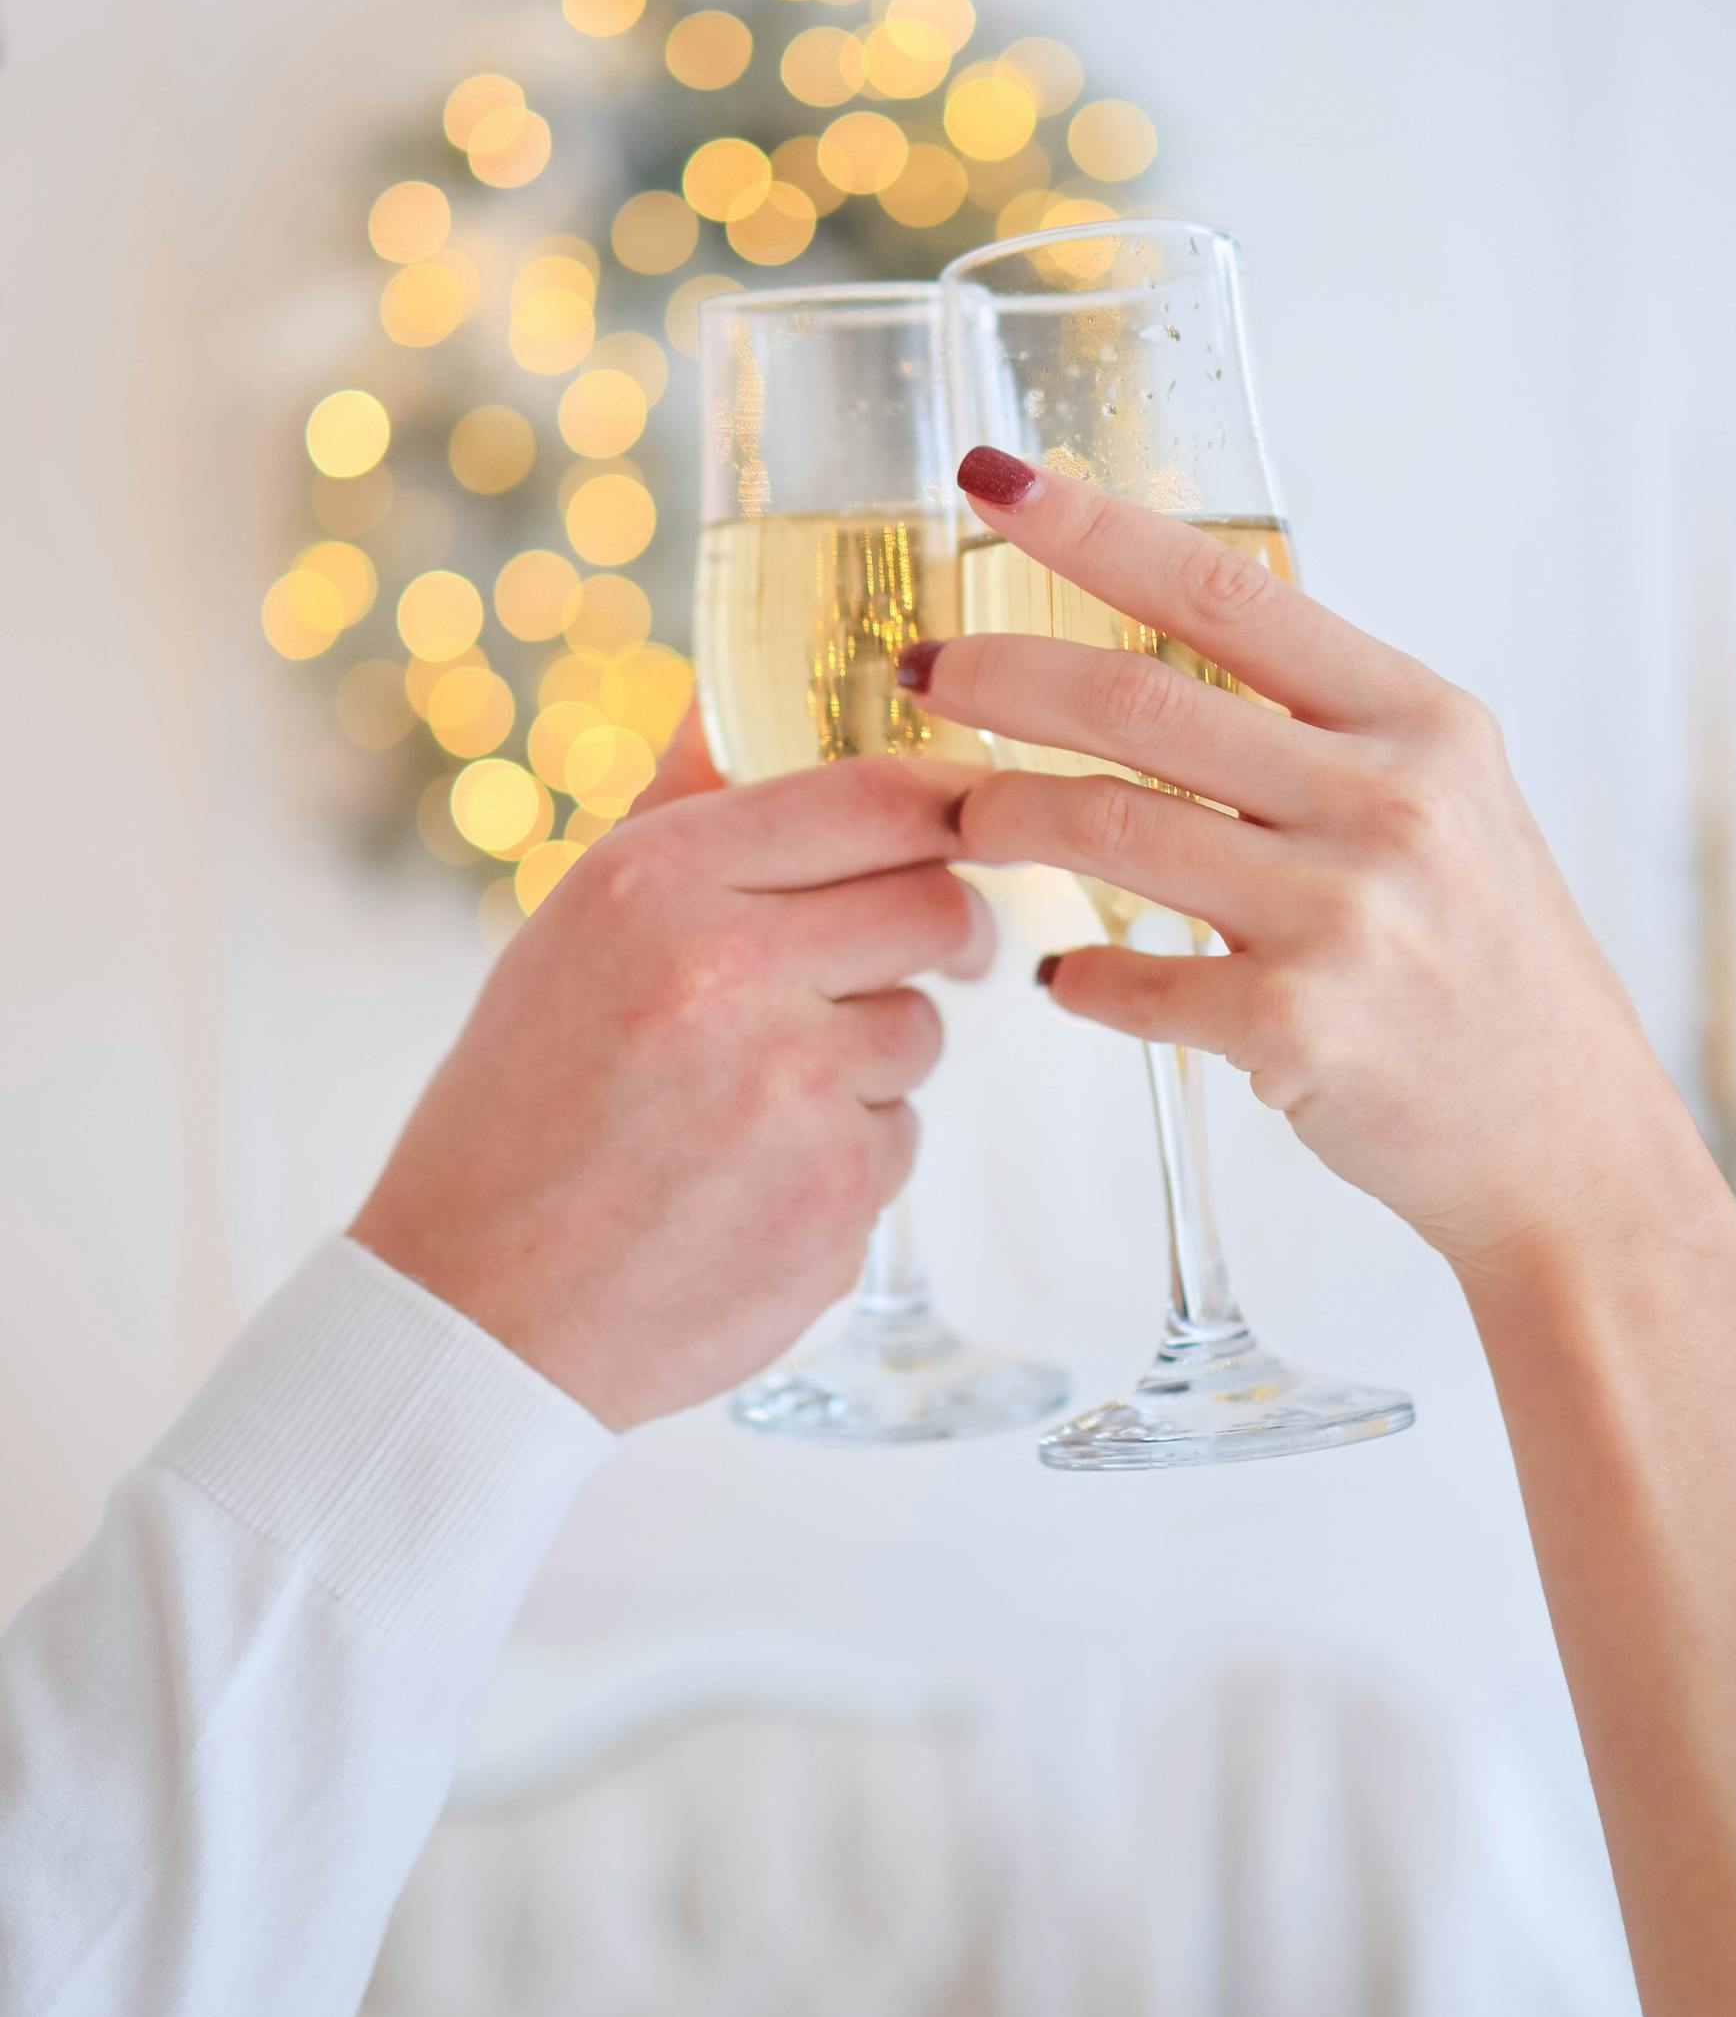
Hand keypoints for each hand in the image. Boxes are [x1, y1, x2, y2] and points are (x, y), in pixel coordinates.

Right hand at [352, 713, 992, 1426]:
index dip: (950, 799)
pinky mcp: (836, 1196)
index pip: (872, 796)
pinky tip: (752, 1180)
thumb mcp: (566, 932)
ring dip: (874, 1051)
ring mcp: (793, 1089)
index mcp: (655, 883)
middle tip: (927, 949)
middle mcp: (730, 970)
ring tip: (760, 1097)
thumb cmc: (519, 1112)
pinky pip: (899, 1136)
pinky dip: (849, 1152)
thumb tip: (718, 702)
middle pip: (936, 903)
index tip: (975, 814)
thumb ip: (671, 814)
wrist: (478, 1314)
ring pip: (921, 1026)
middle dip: (944, 925)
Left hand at [900, 450, 1700, 1277]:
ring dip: (1005, 818)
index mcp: (1419, 722)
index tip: (992, 478)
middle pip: (1137, 702)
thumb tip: (1155, 654)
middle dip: (1000, 677)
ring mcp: (1342, 915)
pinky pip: (1126, 979)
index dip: (1093, 529)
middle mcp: (1388, 802)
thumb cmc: (1486, 963)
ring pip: (1106, 828)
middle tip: (922, 673)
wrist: (1568, 1142)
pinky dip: (1075, 974)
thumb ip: (1327, 730)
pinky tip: (1064, 975)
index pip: (1226, 591)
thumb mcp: (1447, 803)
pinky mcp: (1296, 1029)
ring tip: (965, 821)